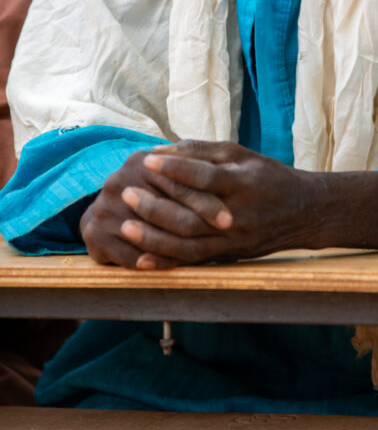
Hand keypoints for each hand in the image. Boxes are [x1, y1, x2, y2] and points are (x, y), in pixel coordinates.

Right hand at [80, 146, 233, 269]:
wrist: (105, 214)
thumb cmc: (151, 196)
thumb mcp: (167, 178)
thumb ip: (189, 171)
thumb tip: (227, 170)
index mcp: (140, 162)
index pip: (177, 180)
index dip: (206, 199)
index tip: (230, 216)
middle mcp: (119, 180)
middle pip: (164, 205)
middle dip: (198, 218)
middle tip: (227, 229)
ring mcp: (105, 207)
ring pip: (148, 231)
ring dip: (175, 245)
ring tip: (202, 252)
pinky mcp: (94, 233)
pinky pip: (128, 254)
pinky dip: (149, 262)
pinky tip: (171, 267)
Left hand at [114, 141, 315, 269]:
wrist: (304, 213)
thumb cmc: (269, 177)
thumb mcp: (243, 155)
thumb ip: (203, 151)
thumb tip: (161, 149)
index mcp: (244, 184)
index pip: (206, 178)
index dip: (176, 168)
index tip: (147, 159)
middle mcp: (238, 216)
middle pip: (192, 216)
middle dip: (155, 207)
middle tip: (126, 192)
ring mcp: (233, 241)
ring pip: (188, 246)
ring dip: (154, 238)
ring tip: (125, 225)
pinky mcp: (229, 257)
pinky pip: (193, 263)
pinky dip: (166, 262)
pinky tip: (140, 260)